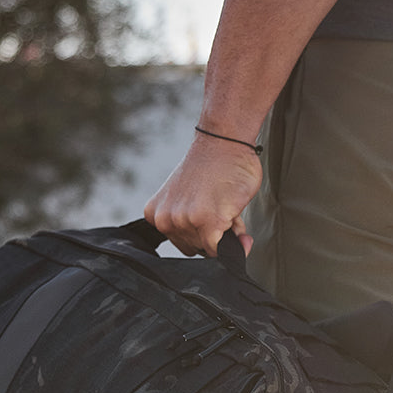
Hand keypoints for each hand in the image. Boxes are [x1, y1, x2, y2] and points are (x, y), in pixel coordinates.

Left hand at [143, 134, 263, 256]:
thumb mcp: (189, 199)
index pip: (181, 242)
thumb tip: (231, 247)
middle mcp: (165, 220)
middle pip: (196, 248)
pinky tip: (236, 219)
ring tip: (226, 206)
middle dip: (213, 234)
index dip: (201, 234)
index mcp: (155, 214)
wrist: (223, 141)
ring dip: (226, 234)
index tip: (211, 217)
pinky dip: (236, 245)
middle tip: (221, 208)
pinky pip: (222, 252)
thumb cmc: (212, 166)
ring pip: (211, 249)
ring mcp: (185, 222)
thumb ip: (198, 226)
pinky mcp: (207, 224)